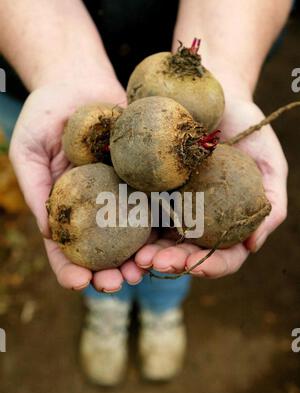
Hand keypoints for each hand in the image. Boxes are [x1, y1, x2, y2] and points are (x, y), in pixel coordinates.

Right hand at [9, 76, 145, 291]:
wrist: (79, 80)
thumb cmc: (46, 114)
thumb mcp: (29, 150)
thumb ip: (38, 190)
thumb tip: (49, 233)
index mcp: (67, 207)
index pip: (66, 248)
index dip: (69, 269)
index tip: (77, 283)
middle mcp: (97, 207)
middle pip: (104, 250)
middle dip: (109, 272)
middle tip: (115, 285)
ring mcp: (124, 194)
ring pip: (133, 235)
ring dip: (139, 257)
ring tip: (144, 270)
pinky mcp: (147, 177)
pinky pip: (156, 202)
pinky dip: (162, 223)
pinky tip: (168, 237)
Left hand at [134, 97, 287, 277]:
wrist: (216, 93)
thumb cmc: (249, 128)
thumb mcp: (269, 163)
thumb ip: (271, 204)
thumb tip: (253, 245)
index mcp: (226, 222)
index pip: (222, 256)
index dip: (210, 267)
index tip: (197, 266)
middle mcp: (197, 221)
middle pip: (184, 253)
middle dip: (171, 263)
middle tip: (154, 262)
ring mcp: (170, 206)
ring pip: (156, 239)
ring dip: (145, 253)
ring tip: (135, 257)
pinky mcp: (148, 188)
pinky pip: (135, 209)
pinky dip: (128, 224)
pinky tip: (118, 227)